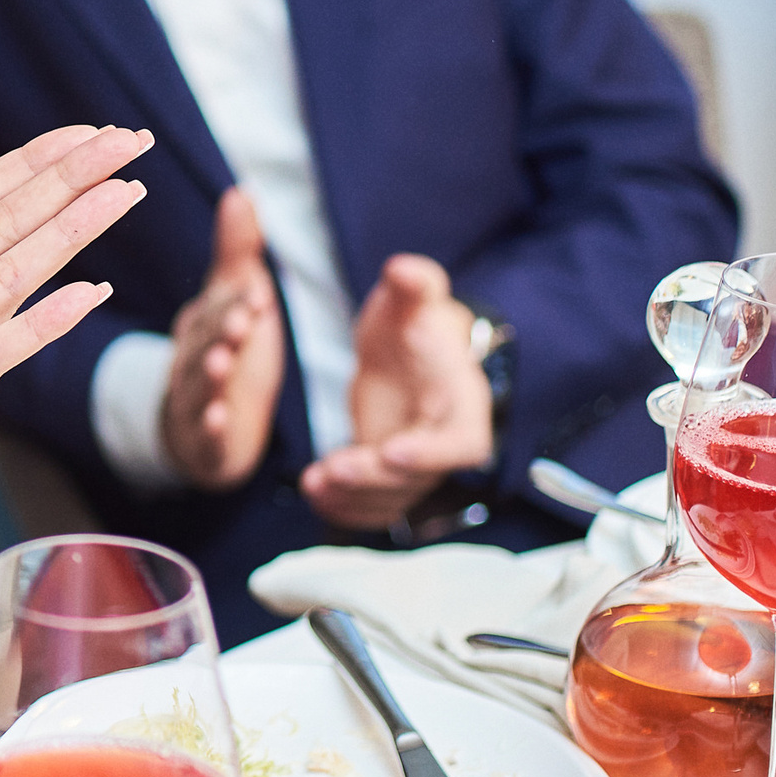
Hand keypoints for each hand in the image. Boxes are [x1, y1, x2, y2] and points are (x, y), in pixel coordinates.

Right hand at [159, 188, 285, 490]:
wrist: (198, 427)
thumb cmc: (224, 351)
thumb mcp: (233, 301)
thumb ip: (237, 251)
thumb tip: (240, 191)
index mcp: (200, 324)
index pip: (216, 308)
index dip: (235, 301)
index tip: (257, 292)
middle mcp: (192, 359)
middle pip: (203, 343)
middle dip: (220, 331)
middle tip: (240, 322)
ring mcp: (195, 401)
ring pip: (199, 387)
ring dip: (210, 375)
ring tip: (222, 364)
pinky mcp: (205, 440)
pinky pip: (205, 434)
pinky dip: (210, 428)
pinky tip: (218, 421)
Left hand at [300, 254, 493, 529]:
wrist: (405, 347)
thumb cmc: (413, 322)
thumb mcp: (411, 299)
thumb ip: (414, 285)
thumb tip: (403, 268)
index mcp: (460, 402)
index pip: (462, 443)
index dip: (431, 453)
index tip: (393, 451)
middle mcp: (443, 442)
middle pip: (419, 479)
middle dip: (375, 480)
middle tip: (333, 471)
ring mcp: (416, 465)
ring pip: (390, 498)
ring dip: (352, 498)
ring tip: (313, 483)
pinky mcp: (388, 475)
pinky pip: (370, 504)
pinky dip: (343, 508)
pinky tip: (314, 494)